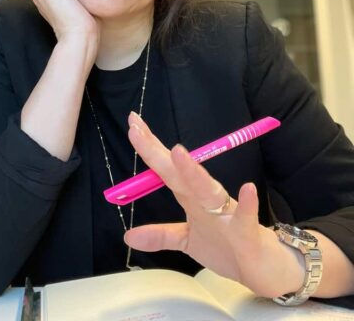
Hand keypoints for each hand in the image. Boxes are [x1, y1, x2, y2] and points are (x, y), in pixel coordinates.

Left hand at [124, 113, 304, 297]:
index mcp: (192, 198)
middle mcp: (207, 199)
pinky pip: (247, 219)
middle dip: (157, 151)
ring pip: (209, 190)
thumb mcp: (188, 241)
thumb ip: (161, 235)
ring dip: (194, 172)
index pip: (166, 169)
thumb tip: (128, 235)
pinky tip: (247, 189)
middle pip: (179, 172)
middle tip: (136, 127)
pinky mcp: (248, 233)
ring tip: (178, 152)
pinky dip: (247, 205)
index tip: (132, 125)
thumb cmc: (228, 246)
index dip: (148, 149)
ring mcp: (227, 213)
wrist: (265, 267)